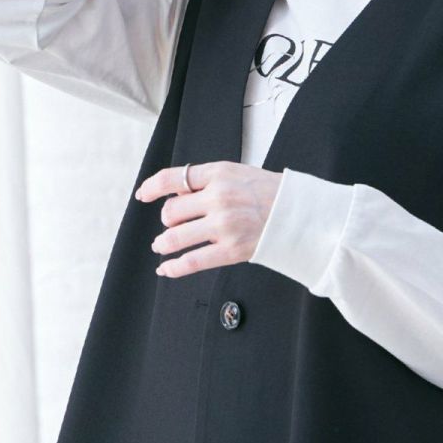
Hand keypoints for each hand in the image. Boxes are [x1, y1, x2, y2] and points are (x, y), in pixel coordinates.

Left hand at [135, 160, 281, 276]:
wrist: (299, 214)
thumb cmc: (269, 193)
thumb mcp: (237, 173)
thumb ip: (206, 180)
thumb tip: (174, 195)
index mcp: (219, 174)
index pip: (173, 178)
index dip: (151, 187)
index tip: (143, 195)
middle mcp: (219, 198)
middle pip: (170, 211)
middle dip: (166, 219)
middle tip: (171, 224)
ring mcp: (224, 226)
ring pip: (174, 237)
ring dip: (163, 243)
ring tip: (162, 245)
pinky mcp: (231, 250)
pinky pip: (192, 261)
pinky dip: (173, 268)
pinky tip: (165, 269)